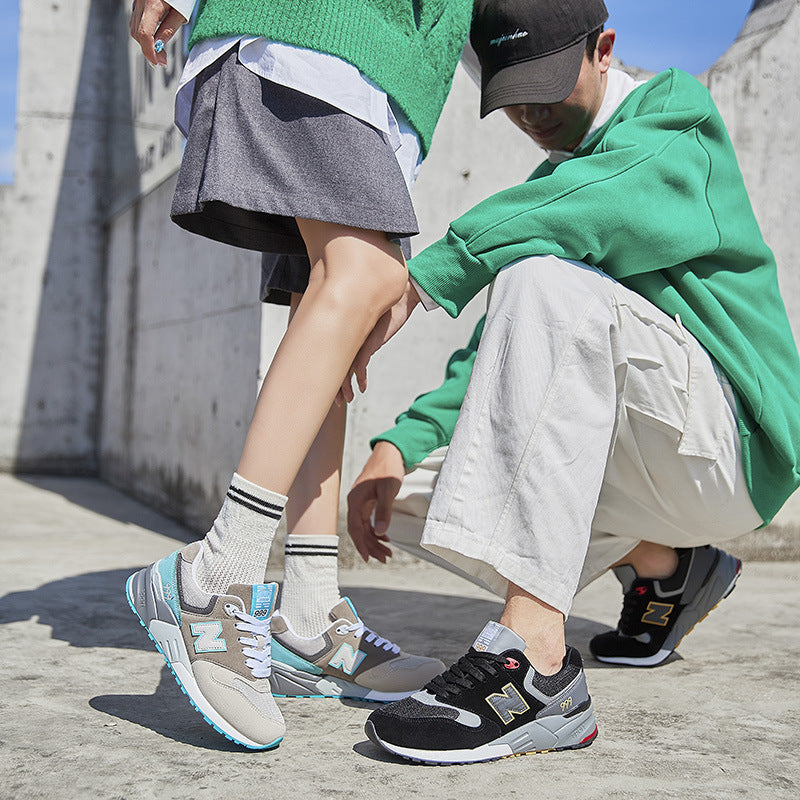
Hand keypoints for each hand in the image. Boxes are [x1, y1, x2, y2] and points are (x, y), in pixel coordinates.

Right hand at [130, 0, 187, 66]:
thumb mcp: (181, 13)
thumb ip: (169, 30)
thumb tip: (160, 47)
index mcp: (152, 5)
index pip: (144, 34)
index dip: (149, 52)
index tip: (157, 63)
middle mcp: (141, 2)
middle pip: (137, 32)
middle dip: (148, 49)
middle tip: (162, 60)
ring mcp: (137, 1)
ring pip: (134, 27)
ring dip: (145, 41)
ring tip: (160, 51)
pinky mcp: (138, 1)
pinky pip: (136, 19)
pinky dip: (143, 31)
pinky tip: (155, 37)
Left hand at [338, 279, 419, 403]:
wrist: (398, 299)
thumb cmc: (386, 311)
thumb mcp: (370, 328)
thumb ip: (362, 340)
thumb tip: (358, 355)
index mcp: (343, 335)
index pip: (331, 359)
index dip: (330, 377)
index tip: (332, 391)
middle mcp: (346, 337)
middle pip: (333, 366)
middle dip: (334, 387)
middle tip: (336, 402)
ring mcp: (355, 340)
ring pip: (343, 368)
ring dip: (345, 387)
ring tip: (348, 399)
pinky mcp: (366, 342)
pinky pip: (359, 365)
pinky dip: (359, 378)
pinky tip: (362, 387)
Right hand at [347, 441, 405, 562]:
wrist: (390, 452)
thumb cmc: (387, 468)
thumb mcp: (388, 490)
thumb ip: (384, 511)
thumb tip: (380, 532)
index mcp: (356, 501)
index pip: (355, 528)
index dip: (361, 545)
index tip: (367, 558)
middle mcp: (355, 503)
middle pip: (360, 531)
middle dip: (371, 546)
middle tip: (385, 558)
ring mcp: (361, 503)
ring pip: (365, 528)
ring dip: (375, 541)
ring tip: (387, 553)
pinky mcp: (367, 501)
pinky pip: (368, 521)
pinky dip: (376, 531)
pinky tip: (385, 538)